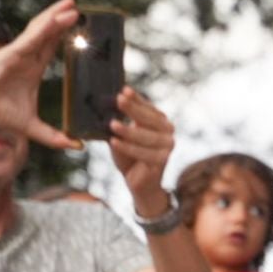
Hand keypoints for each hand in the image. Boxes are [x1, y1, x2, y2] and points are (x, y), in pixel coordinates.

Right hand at [0, 0, 80, 149]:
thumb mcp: (31, 127)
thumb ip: (53, 136)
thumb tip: (77, 146)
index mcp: (32, 67)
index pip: (51, 45)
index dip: (63, 32)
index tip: (78, 21)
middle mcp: (25, 57)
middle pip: (46, 33)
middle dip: (60, 18)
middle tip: (78, 6)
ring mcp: (17, 54)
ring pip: (38, 31)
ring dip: (55, 17)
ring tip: (71, 5)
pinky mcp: (10, 56)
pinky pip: (30, 39)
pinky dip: (44, 28)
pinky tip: (56, 19)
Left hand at [108, 88, 176, 214]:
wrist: (139, 182)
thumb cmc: (129, 155)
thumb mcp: (122, 134)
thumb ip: (119, 121)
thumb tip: (104, 106)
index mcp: (160, 122)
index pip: (148, 107)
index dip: (137, 99)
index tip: (124, 90)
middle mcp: (168, 133)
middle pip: (151, 119)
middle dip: (133, 109)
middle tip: (118, 100)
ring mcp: (167, 148)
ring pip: (147, 137)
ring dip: (128, 130)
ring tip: (112, 124)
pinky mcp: (162, 162)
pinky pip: (144, 153)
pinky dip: (128, 147)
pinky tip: (114, 142)